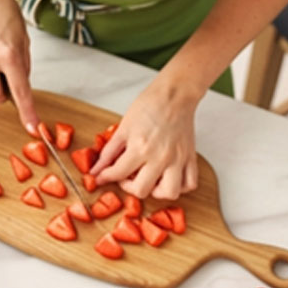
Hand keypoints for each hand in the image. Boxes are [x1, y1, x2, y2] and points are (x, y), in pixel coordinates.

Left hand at [89, 77, 200, 199]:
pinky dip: (181, 186)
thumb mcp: (124, 127)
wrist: (174, 95)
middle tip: (126, 177)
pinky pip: (190, 183)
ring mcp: (177, 159)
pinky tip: (169, 178)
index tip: (103, 176)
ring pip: (170, 193)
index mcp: (141, 147)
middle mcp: (160, 157)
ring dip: (157, 192)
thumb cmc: (149, 105)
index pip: (118, 173)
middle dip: (129, 187)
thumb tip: (97, 168)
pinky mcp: (190, 158)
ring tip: (150, 181)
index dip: (106, 177)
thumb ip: (109, 151)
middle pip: (142, 190)